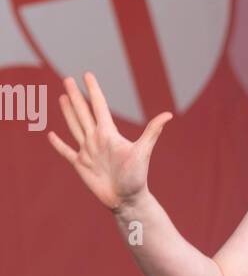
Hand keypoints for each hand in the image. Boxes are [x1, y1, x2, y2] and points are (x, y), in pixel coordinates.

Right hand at [47, 71, 172, 210]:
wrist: (127, 200)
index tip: (87, 75)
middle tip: (67, 79)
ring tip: (62, 98)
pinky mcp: (80, 165)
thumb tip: (169, 114)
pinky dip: (58, 144)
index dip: (93, 90)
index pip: (99, 106)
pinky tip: (52, 135)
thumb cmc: (137, 177)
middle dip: (75, 96)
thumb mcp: (143, 152)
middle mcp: (97, 139)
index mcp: (109, 133)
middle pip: (83, 112)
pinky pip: (66, 152)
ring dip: (67, 112)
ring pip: (74, 126)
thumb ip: (152, 132)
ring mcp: (88, 151)